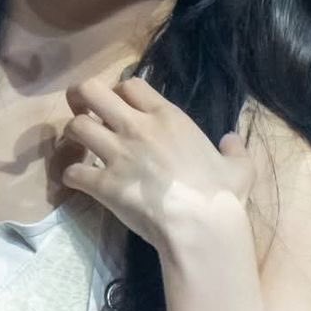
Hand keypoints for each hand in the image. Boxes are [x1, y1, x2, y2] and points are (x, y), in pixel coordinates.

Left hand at [56, 75, 253, 251]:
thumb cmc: (221, 195)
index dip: (119, 91)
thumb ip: (234, 150)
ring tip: (79, 146)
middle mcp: (136, 128)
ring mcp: (117, 155)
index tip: (120, 106)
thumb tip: (231, 141)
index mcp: (167, 117)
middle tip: (83, 111)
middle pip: (91, 91)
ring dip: (73, 136)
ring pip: (75, 126)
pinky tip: (78, 182)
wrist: (201, 226)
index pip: (130, 84)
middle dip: (81, 98)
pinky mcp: (104, 184)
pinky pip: (73, 172)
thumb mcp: (239, 167)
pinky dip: (72, 176)